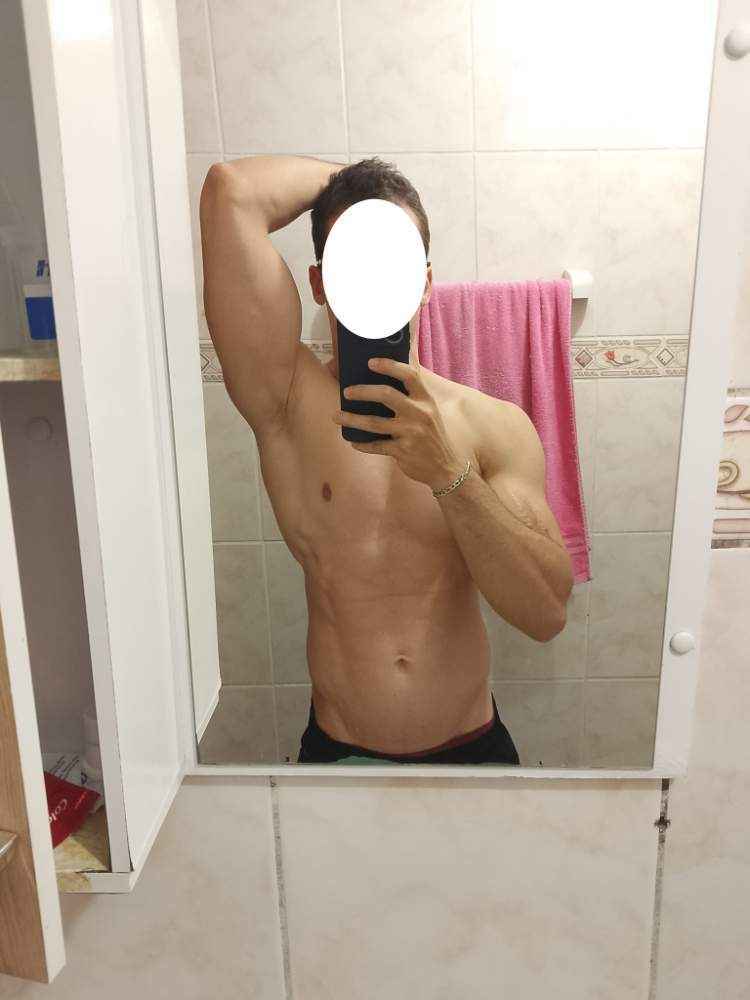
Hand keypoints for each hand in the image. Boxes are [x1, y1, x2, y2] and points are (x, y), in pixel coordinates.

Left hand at [332, 357, 465, 490]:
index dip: (389, 365)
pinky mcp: (403, 452)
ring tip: (336, 416)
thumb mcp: (429, 407)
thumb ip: (415, 383)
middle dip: (362, 391)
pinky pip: (376, 446)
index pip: (409, 375)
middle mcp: (419, 414)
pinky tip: (353, 441)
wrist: (446, 466)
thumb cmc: (432, 432)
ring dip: (351, 419)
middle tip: (346, 391)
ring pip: (374, 423)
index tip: (370, 362)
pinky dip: (363, 444)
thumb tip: (407, 346)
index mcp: (425, 399)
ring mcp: (410, 433)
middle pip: (387, 395)